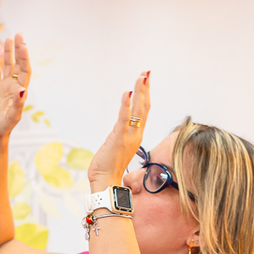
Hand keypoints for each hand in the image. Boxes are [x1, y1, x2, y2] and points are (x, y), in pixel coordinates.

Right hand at [0, 33, 30, 139]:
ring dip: (7, 53)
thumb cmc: (3, 127)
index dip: (24, 57)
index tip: (23, 44)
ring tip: (7, 39)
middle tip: (18, 34)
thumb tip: (22, 89)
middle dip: (18, 50)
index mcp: (20, 91)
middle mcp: (13, 86)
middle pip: (17, 64)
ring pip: (7, 66)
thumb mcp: (12, 116)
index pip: (24, 70)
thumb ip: (17, 103)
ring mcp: (4, 86)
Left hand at [87, 71, 149, 190]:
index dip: (145, 95)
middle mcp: (135, 134)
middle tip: (147, 72)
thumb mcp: (116, 146)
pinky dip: (126, 105)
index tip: (145, 81)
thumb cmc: (109, 167)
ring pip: (138, 110)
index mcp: (135, 135)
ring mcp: (129, 136)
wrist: (106, 181)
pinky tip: (127, 93)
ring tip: (142, 77)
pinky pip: (124, 118)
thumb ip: (120, 136)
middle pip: (144, 107)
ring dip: (140, 92)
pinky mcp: (119, 138)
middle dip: (145, 88)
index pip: (143, 111)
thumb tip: (119, 130)